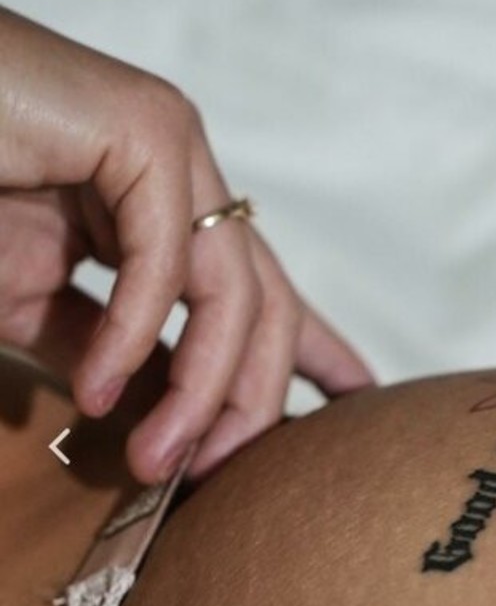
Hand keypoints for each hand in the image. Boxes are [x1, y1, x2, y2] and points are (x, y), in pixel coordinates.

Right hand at [0, 5, 376, 486]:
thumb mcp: (31, 298)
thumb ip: (97, 346)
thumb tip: (145, 411)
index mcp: (167, 208)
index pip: (260, 291)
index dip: (315, 351)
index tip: (353, 405)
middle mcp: (185, 174)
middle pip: (267, 306)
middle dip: (252, 401)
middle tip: (212, 475)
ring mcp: (173, 146)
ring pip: (235, 295)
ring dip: (199, 395)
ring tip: (153, 462)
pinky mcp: (145, 130)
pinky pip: (168, 263)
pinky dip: (133, 337)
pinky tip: (96, 392)